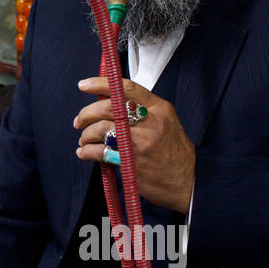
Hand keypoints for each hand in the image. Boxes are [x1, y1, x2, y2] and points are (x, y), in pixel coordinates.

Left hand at [73, 77, 194, 214]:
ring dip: (86, 135)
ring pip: (102, 128)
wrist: (189, 183)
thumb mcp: (165, 123)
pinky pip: (101, 151)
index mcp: (160, 108)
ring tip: (84, 141)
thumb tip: (107, 104)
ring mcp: (142, 141)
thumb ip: (142, 112)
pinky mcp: (132, 161)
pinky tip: (86, 153)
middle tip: (79, 121)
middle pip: (109, 107)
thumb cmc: (174, 153)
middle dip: (87, 113)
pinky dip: (88, 151)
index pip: (127, 88)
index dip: (101, 83)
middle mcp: (151, 121)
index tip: (84, 85)